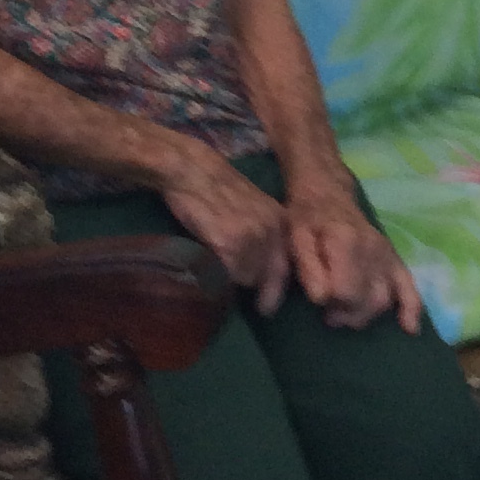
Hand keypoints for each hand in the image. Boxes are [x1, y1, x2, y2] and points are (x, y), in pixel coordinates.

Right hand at [159, 150, 292, 311]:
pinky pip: (227, 275)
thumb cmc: (217, 186)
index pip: (287, 264)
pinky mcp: (229, 247)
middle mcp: (271, 232)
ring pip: (247, 279)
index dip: (278, 286)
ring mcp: (252, 240)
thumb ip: (265, 232)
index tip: (270, 302)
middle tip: (262, 308)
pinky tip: (212, 260)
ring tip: (225, 268)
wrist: (193, 171)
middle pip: (270, 277)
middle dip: (264, 294)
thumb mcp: (255, 206)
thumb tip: (264, 266)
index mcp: (279, 221)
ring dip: (237, 278)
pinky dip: (219, 274)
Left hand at [287, 181, 423, 330]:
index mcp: (346, 242)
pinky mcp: (394, 259)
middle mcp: (372, 248)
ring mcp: (386, 254)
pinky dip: (411, 308)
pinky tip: (409, 328)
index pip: (347, 290)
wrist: (327, 194)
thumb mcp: (296, 237)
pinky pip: (409, 286)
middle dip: (348, 315)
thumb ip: (307, 268)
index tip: (319, 302)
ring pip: (384, 299)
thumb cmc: (307, 218)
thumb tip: (321, 298)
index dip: (332, 303)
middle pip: (368, 300)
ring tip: (345, 312)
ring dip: (365, 315)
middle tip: (328, 314)